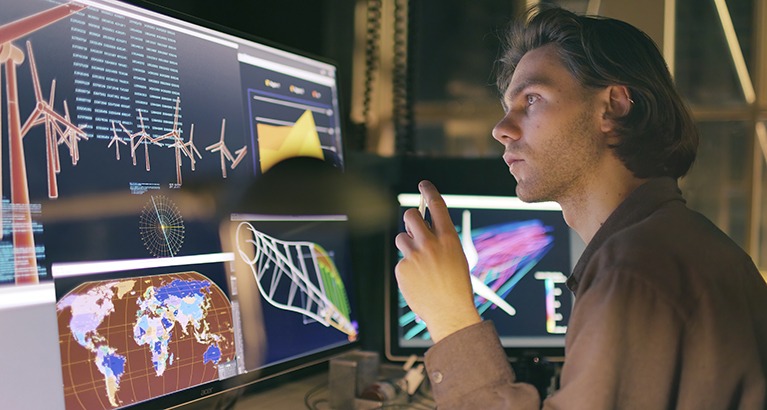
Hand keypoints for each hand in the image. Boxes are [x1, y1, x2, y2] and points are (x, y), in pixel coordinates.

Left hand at [394, 180, 480, 342]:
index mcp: (448, 239)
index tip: (423, 185)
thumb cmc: (456, 285)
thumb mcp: (456, 257)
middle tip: (414, 226)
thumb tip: (421, 228)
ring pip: (401, 238)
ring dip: (407, 246)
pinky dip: (407, 268)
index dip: (429, 191)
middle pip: (410, 215)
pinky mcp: (403, 268)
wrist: (450, 312)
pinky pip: (401, 260)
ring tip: (419, 262)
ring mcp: (415, 256)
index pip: (437, 206)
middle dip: (411, 218)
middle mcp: (430, 243)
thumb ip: (440, 240)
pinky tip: (418, 280)